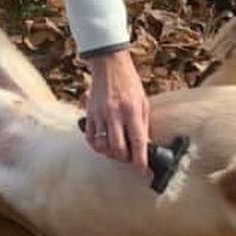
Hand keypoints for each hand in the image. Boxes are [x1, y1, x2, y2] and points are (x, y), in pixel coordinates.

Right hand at [85, 48, 149, 169]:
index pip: (137, 141)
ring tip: (117, 150)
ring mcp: (100, 114)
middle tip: (130, 158)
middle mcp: (115, 114)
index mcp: (132, 110)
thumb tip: (145, 145)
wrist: (109, 64)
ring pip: (103, 145)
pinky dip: (97, 145)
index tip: (142, 170)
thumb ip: (143, 124)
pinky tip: (103, 144)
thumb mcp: (143, 101)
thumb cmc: (129, 82)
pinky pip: (90, 137)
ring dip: (111, 153)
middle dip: (124, 158)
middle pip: (118, 148)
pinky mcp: (89, 113)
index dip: (140, 160)